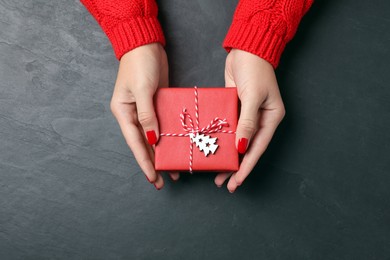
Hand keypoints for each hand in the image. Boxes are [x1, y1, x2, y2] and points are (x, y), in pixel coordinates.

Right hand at [110, 43, 178, 189]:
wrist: (146, 44)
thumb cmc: (140, 64)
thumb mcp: (143, 90)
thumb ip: (147, 115)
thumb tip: (153, 139)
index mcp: (123, 113)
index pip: (135, 143)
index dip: (144, 162)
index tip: (152, 178)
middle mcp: (133, 115)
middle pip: (144, 144)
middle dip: (154, 162)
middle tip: (164, 181)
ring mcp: (145, 110)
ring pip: (154, 137)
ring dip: (163, 153)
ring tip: (173, 170)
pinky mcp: (157, 104)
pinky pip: (162, 125)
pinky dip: (168, 137)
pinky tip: (177, 146)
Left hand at [215, 49, 284, 192]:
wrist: (246, 48)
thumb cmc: (255, 69)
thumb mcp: (252, 97)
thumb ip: (246, 122)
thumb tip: (241, 147)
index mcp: (271, 118)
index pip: (257, 148)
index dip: (246, 166)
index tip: (237, 181)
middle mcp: (259, 120)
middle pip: (247, 148)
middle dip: (236, 167)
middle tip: (224, 183)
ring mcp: (246, 115)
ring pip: (236, 141)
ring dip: (227, 156)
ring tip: (217, 173)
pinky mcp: (233, 108)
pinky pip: (227, 128)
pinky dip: (221, 139)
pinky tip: (212, 149)